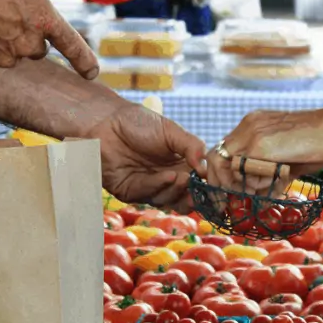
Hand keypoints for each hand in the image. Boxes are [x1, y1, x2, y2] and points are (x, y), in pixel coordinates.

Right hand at [0, 0, 97, 78]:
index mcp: (44, 20)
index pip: (73, 46)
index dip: (85, 60)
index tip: (92, 73)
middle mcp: (29, 45)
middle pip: (36, 49)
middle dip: (27, 36)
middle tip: (6, 14)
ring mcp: (6, 58)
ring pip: (11, 54)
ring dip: (3, 40)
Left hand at [90, 103, 206, 211]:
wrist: (106, 122)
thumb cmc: (138, 123)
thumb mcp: (171, 131)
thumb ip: (191, 146)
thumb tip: (206, 166)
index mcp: (178, 165)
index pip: (196, 183)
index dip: (206, 187)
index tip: (216, 188)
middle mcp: (165, 180)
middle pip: (184, 197)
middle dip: (193, 195)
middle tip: (199, 186)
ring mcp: (148, 188)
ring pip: (168, 200)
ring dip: (177, 190)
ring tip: (182, 177)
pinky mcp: (131, 193)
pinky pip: (148, 195)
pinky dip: (159, 186)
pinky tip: (167, 176)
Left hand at [206, 105, 322, 193]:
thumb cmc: (318, 142)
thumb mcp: (286, 158)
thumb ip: (268, 174)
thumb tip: (259, 197)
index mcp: (252, 125)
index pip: (222, 151)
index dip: (220, 175)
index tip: (225, 193)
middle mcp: (247, 126)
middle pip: (214, 157)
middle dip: (218, 184)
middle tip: (224, 203)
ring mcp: (252, 134)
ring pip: (227, 166)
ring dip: (237, 186)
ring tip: (258, 192)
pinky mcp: (261, 145)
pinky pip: (245, 171)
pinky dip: (252, 184)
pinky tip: (269, 185)